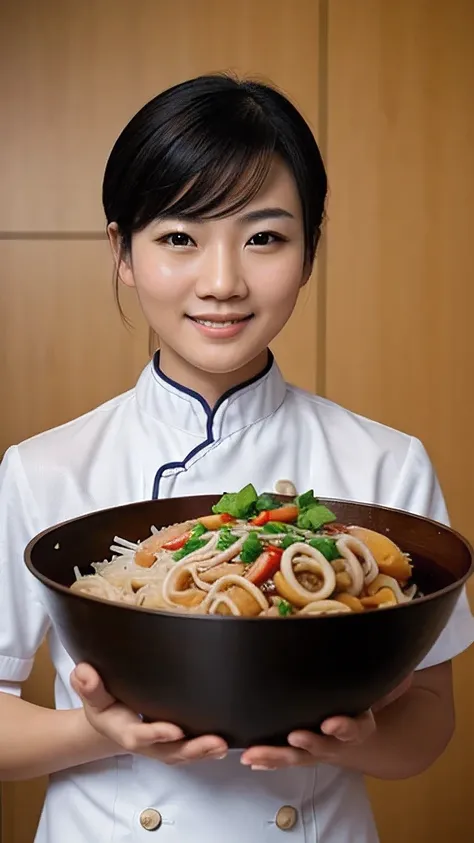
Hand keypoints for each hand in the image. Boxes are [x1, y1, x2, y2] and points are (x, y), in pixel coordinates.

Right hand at [70, 663, 227, 764]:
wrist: (107, 721)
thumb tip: (84, 673)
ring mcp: (159, 746)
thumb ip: (89, 685)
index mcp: (124, 731)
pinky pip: (188, 752)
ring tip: (224, 746)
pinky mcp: (171, 744)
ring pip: (182, 755)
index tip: (175, 729)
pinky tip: (222, 746)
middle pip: (168, 752)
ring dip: (204, 752)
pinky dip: (205, 752)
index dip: (157, 734)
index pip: (140, 736)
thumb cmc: (103, 704)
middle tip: (216, 743)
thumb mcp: (93, 694)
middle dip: (192, 750)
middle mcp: (145, 743)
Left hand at [241, 673, 413, 770]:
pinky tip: (251, 759)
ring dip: (277, 756)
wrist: (359, 734)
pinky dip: (268, 760)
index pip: (353, 728)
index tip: (331, 723)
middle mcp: (337, 743)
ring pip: (298, 757)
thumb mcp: (375, 688)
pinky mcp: (300, 752)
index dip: (343, 727)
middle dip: (309, 744)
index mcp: (358, 726)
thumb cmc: (361, 702)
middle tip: (294, 737)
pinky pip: (284, 759)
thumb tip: (399, 649)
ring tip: (255, 754)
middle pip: (323, 748)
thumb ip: (384, 675)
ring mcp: (317, 751)